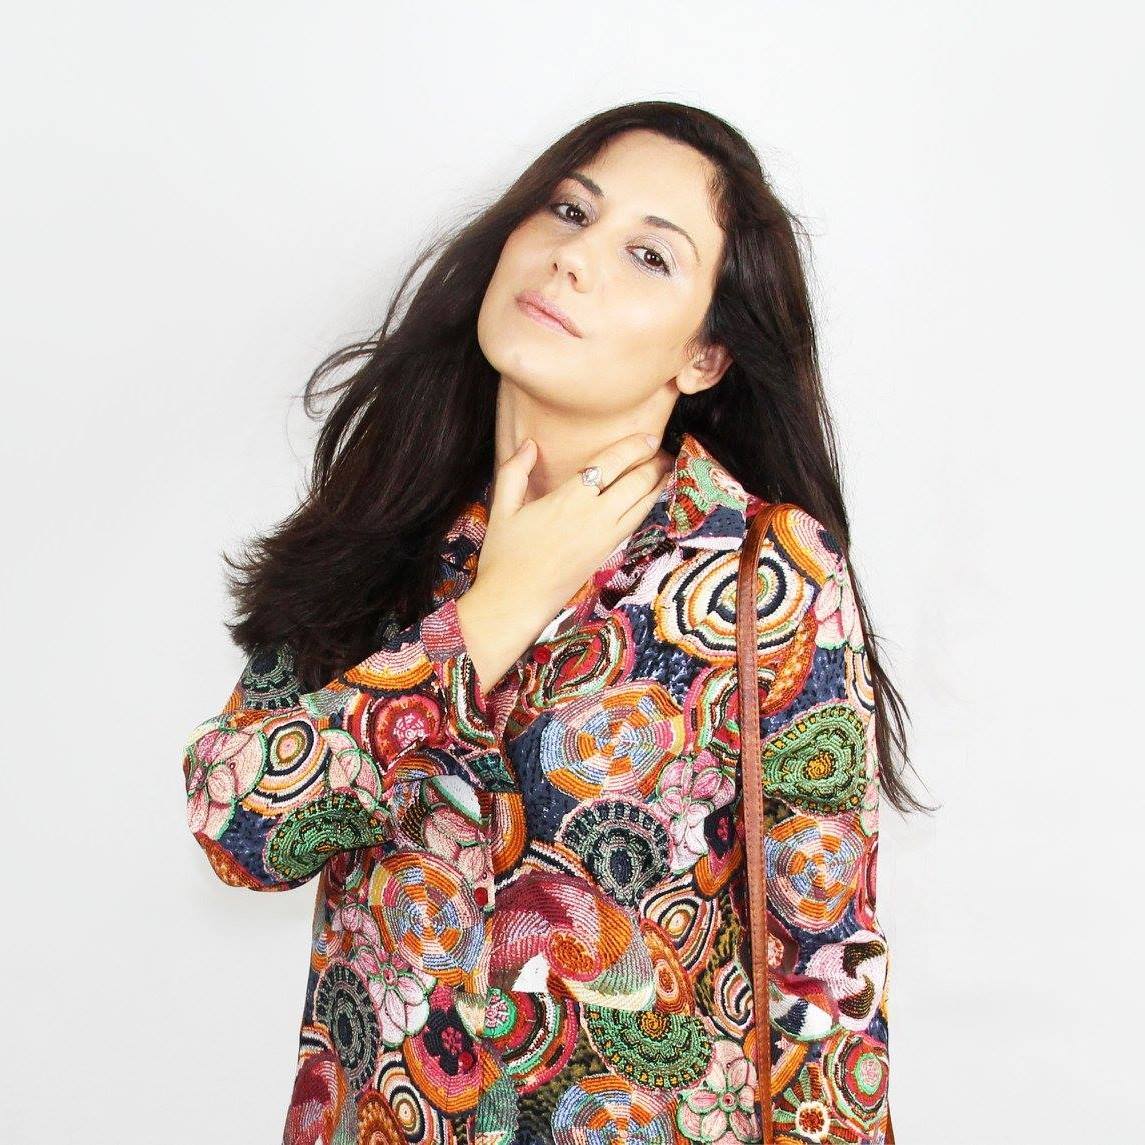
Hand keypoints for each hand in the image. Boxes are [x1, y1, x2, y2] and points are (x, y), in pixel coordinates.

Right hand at [456, 431, 671, 691]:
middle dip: (656, 463)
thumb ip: (514, 471)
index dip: (635, 446)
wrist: (516, 601)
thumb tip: (529, 444)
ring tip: (665, 470)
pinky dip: (650, 506)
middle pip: (639, 482)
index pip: (612, 463)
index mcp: (570, 498)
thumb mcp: (502, 508)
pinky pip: (638, 523)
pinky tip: (650, 499)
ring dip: (659, 484)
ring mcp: (606, 537)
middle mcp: (595, 516)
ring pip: (645, 504)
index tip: (649, 436)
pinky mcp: (609, 554)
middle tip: (662, 451)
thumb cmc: (505, 555)